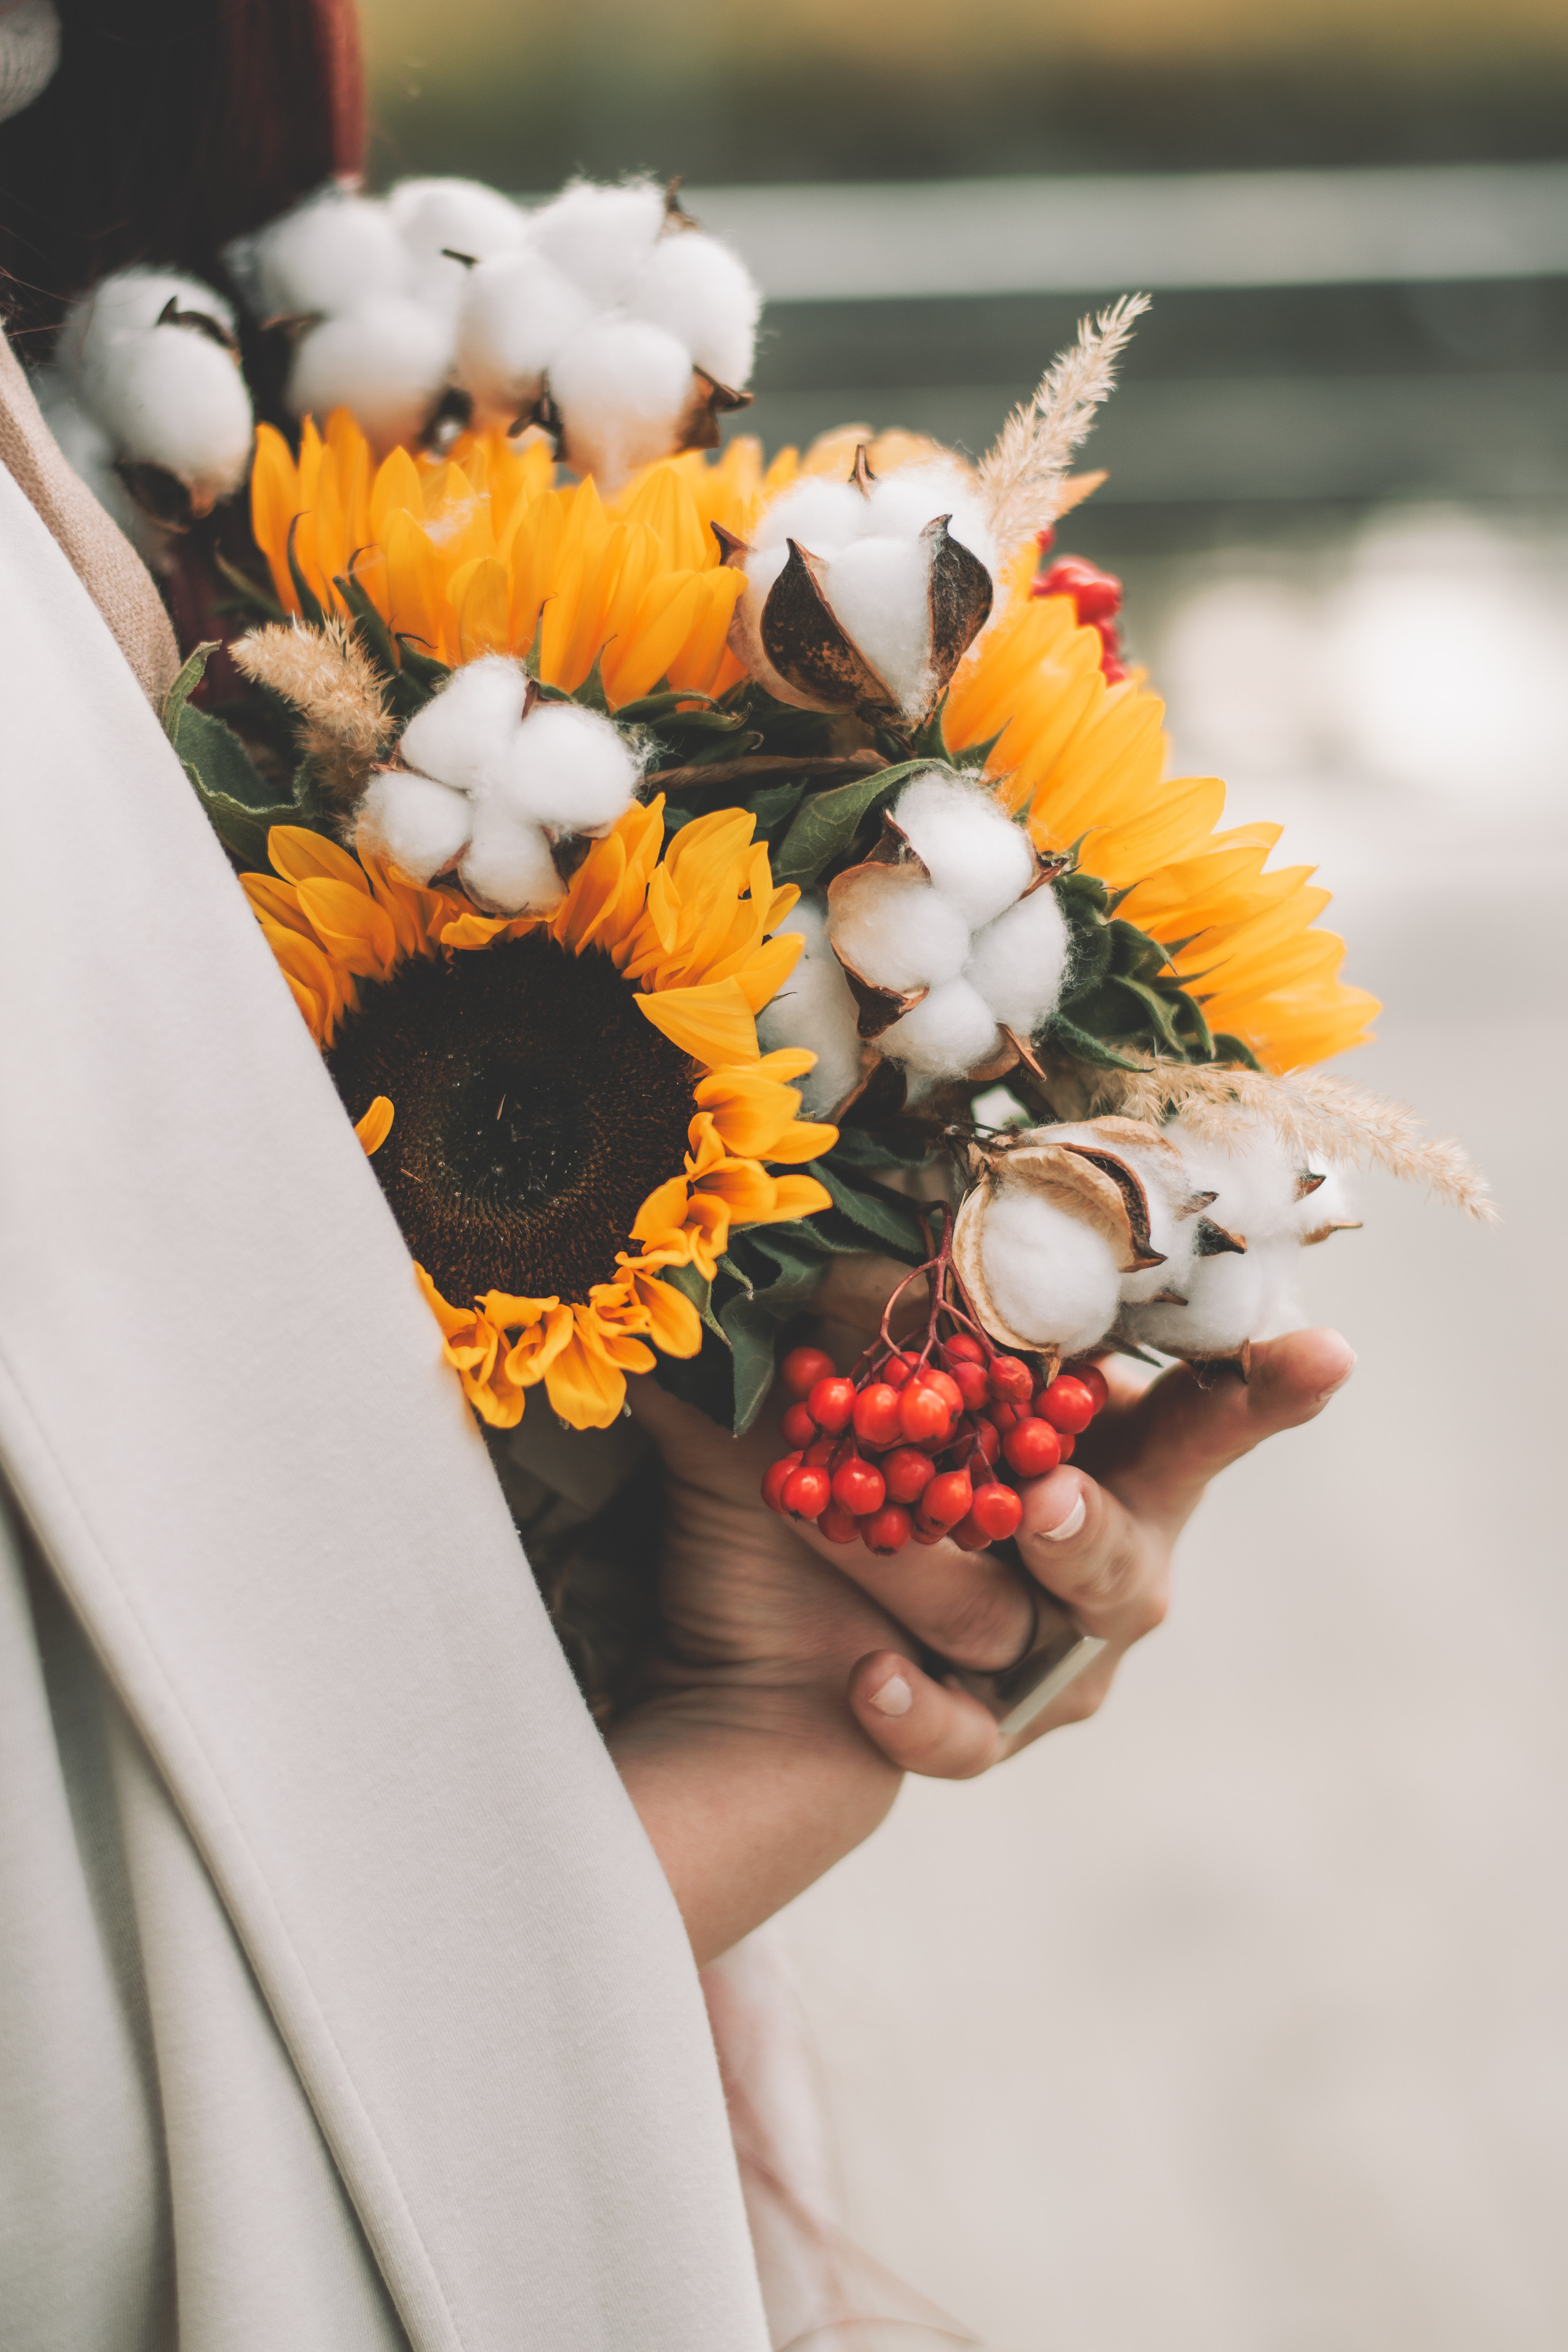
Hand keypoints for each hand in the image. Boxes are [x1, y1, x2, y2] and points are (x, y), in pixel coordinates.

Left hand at [610, 1294, 1354, 1962]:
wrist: (770, 1624)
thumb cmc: (847, 1456)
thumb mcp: (848, 1375)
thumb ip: (872, 1314)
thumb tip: (829, 1238)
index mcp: (1104, 1448)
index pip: (1202, 1412)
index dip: (1267, 1385)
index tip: (1324, 1354)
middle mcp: (1105, 1554)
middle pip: (1129, 1549)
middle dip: (1092, 1520)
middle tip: (1047, 1496)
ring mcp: (1057, 1653)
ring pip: (1048, 1629)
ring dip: (960, 1578)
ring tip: (905, 1547)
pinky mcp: (988, 1724)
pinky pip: (969, 1733)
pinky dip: (922, 1709)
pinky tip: (866, 1677)